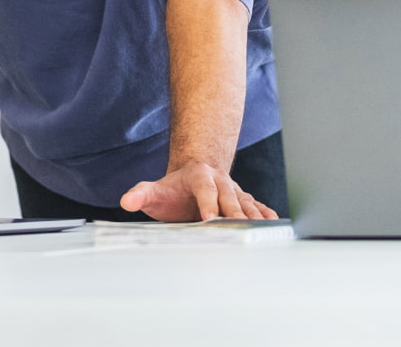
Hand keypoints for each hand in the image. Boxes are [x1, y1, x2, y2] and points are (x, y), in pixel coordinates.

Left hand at [119, 161, 278, 222]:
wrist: (194, 172)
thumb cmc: (172, 188)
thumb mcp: (155, 189)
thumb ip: (141, 193)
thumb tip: (127, 201)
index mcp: (199, 176)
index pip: (204, 189)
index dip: (207, 203)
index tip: (209, 218)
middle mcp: (220, 181)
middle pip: (229, 196)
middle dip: (234, 212)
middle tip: (239, 228)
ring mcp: (233, 189)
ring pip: (245, 201)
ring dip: (253, 215)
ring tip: (261, 229)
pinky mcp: (242, 199)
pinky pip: (255, 205)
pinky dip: (264, 214)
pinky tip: (273, 223)